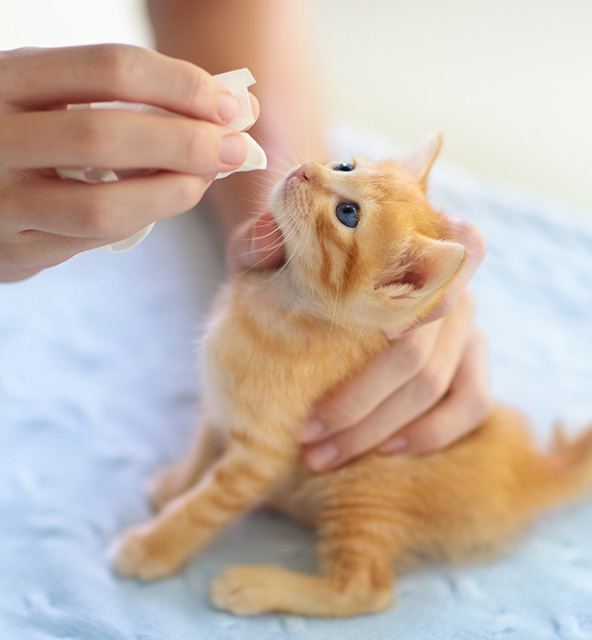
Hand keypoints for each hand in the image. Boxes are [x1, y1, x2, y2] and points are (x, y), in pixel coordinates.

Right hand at [0, 44, 252, 281]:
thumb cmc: (6, 138)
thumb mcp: (43, 97)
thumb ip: (119, 99)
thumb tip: (228, 106)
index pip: (108, 69)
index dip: (181, 86)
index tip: (231, 104)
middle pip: (107, 137)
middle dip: (188, 142)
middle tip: (238, 147)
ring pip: (102, 206)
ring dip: (173, 193)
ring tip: (206, 179)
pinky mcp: (12, 252)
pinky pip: (95, 240)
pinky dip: (143, 218)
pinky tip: (166, 200)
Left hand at [228, 214, 489, 469]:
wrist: (317, 277)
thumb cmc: (294, 263)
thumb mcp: (270, 248)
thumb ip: (263, 241)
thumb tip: (264, 237)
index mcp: (412, 241)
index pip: (446, 255)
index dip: (417, 301)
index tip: (374, 339)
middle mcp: (448, 282)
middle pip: (416, 350)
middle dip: (357, 404)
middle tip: (305, 436)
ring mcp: (464, 323)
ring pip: (438, 384)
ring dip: (380, 429)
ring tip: (323, 457)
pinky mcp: (470, 360)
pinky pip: (472, 404)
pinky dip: (429, 434)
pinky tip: (384, 450)